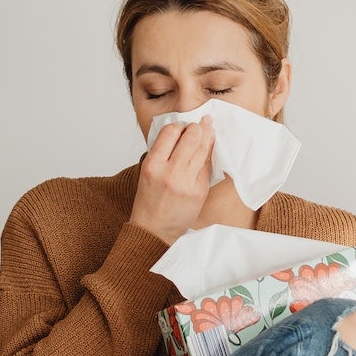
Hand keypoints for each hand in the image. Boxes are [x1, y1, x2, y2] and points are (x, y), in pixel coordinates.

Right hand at [130, 116, 214, 243]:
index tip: (182, 126)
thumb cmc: (149, 201)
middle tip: (199, 124)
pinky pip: (207, 167)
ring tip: (208, 128)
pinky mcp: (200, 191)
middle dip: (197, 127)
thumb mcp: (147, 172)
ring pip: (202, 150)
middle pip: (191, 138)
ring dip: (207, 136)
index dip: (179, 126)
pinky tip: (208, 148)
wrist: (154, 230)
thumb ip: (161, 153)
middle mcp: (170, 173)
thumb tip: (180, 132)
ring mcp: (187, 183)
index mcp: (152, 165)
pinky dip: (208, 155)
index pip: (170, 132)